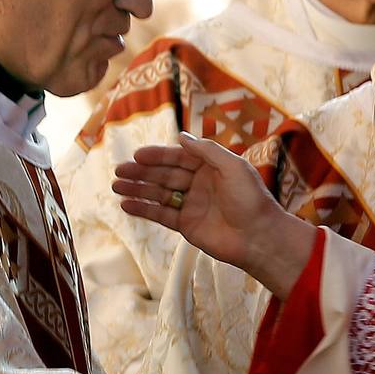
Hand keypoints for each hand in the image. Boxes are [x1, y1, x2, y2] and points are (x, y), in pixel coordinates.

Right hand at [112, 133, 315, 296]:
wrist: (258, 237)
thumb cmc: (251, 199)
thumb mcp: (233, 167)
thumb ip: (207, 151)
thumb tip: (181, 136)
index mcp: (210, 167)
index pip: (178, 157)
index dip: (158, 156)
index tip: (138, 155)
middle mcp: (199, 184)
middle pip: (165, 174)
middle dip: (142, 172)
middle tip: (119, 170)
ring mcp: (191, 205)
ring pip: (159, 194)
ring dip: (138, 189)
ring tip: (116, 186)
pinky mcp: (186, 225)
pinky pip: (160, 215)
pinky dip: (143, 209)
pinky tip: (125, 204)